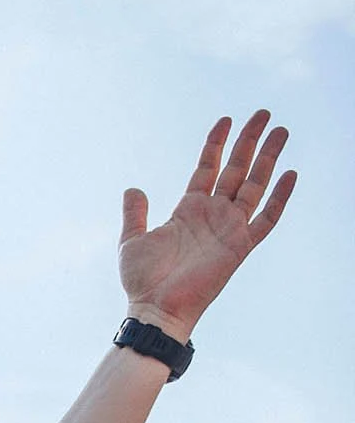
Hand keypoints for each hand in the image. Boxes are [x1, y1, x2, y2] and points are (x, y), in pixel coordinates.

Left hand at [119, 111, 295, 342]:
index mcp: (189, 209)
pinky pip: (266, 219)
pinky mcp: (240, 247)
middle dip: (250, 141)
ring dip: (268, 158)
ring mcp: (229, 229)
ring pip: (255, 185)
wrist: (154, 309)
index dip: (217, 144)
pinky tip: (290, 174)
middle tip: (264, 113)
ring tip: (281, 131)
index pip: (208, 167)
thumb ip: (135, 213)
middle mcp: (213, 215)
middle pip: (237, 169)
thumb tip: (133, 188)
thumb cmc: (142, 281)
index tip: (226, 120)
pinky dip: (279, 197)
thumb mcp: (132, 240)